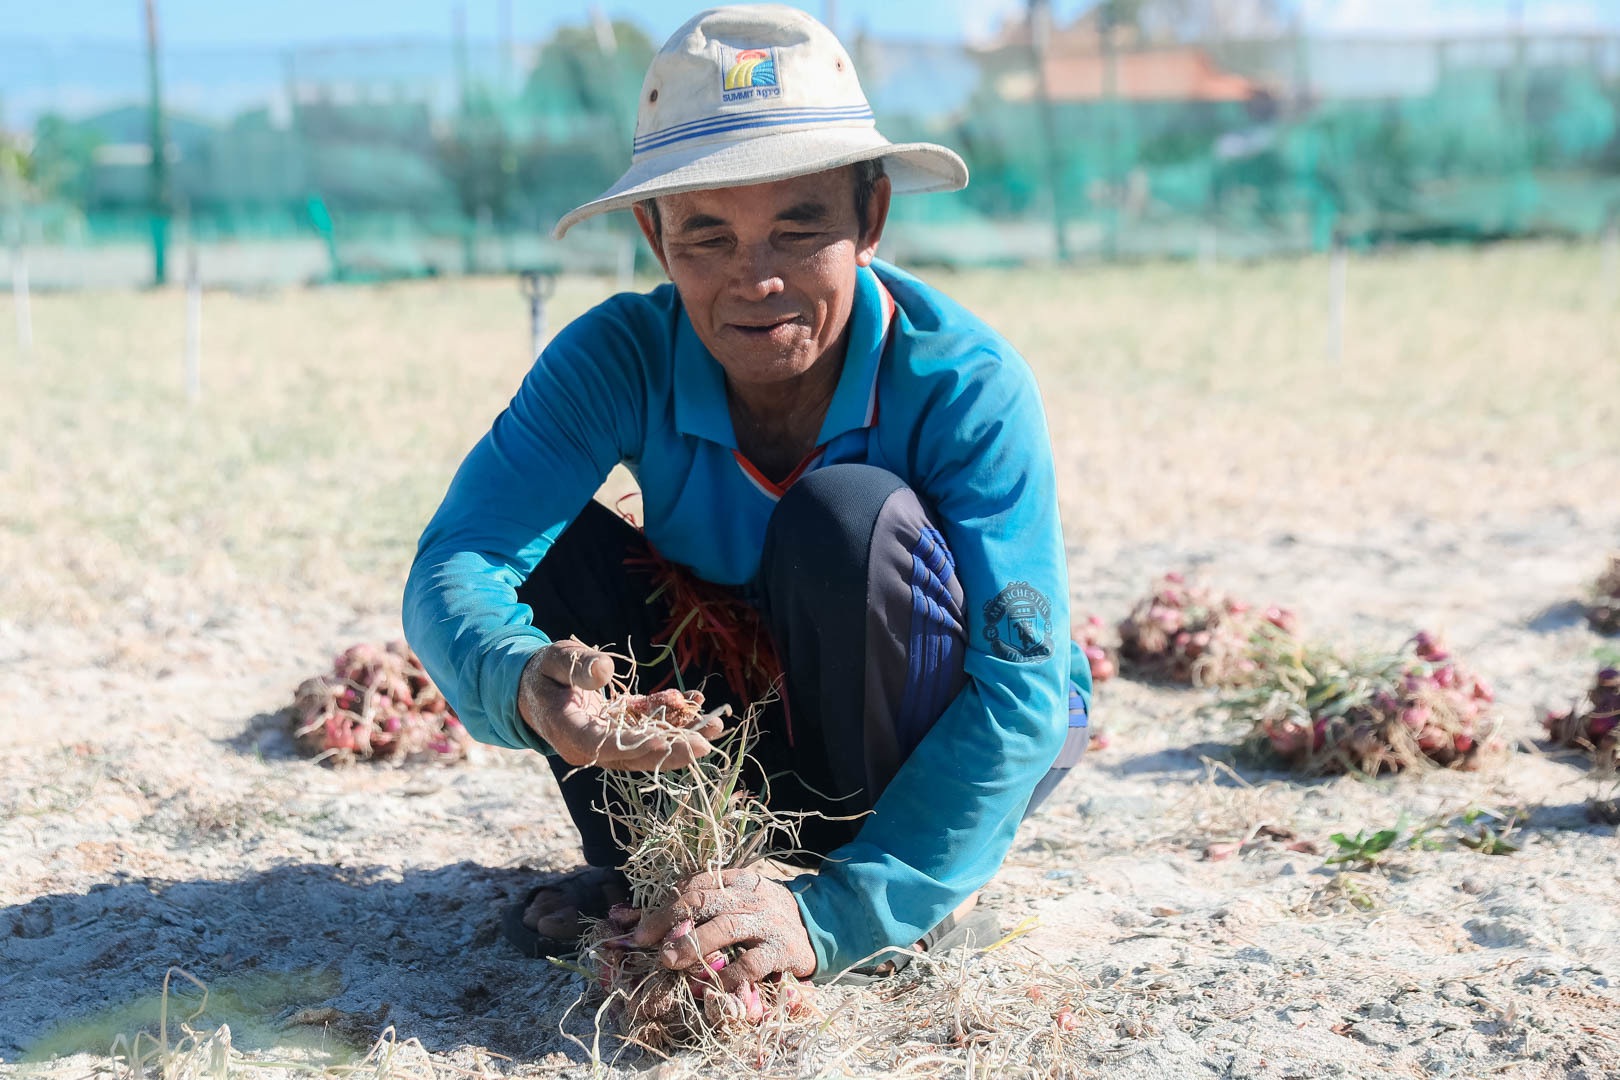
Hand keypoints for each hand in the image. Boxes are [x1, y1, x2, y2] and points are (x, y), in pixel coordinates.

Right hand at [517, 640, 725, 770]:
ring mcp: (609, 743)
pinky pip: (650, 728)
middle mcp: (592, 747)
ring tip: (716, 725)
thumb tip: (605, 670)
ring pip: (650, 746)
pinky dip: (674, 718)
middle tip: (707, 743)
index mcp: (570, 733)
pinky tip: (697, 702)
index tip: (665, 740)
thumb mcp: (555, 660)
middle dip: (673, 750)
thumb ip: (577, 666)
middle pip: (636, 755)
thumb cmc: (544, 671)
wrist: (537, 687)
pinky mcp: (622, 732)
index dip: (636, 745)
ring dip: (683, 737)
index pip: (605, 745)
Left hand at [630, 868, 815, 990]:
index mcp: (738, 881)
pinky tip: (705, 986)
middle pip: (703, 900)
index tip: (639, 929)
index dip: (663, 905)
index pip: (695, 884)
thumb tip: (634, 919)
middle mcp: (751, 897)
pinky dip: (726, 976)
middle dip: (669, 920)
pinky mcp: (782, 950)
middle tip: (646, 943)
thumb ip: (696, 909)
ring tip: (669, 961)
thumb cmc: (766, 917)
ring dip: (693, 944)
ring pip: (725, 927)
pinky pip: (750, 964)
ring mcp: (767, 922)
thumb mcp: (736, 903)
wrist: (820, 927)